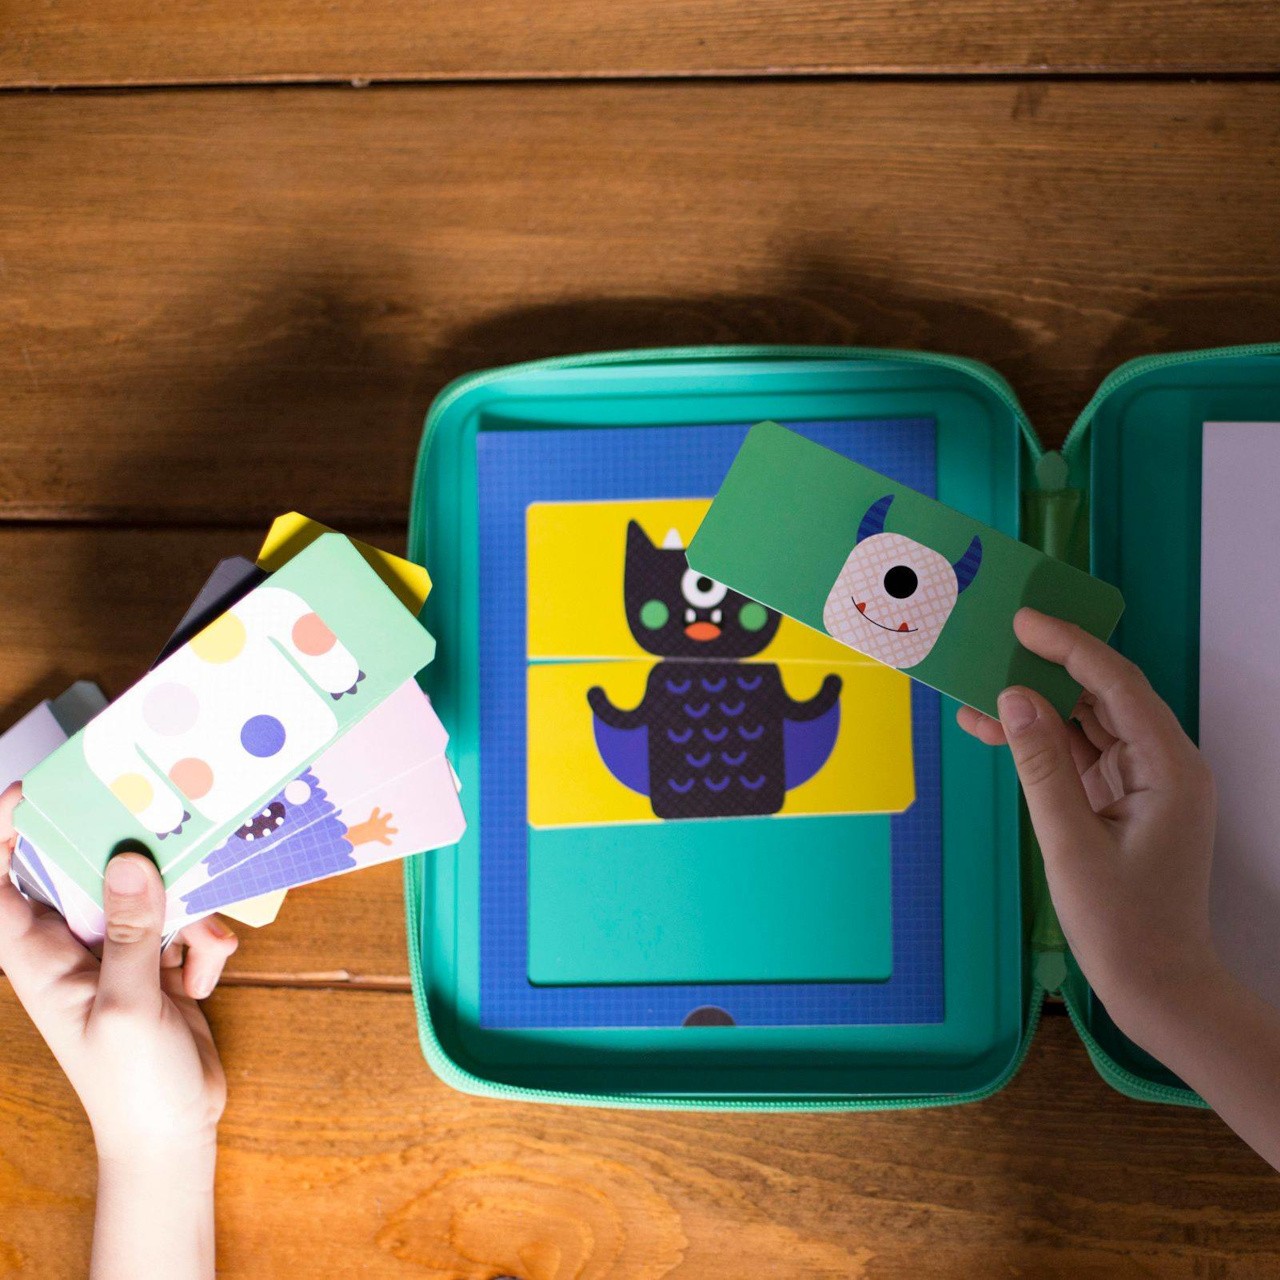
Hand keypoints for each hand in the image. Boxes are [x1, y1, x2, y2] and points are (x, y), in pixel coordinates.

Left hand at [0, 781, 234, 1277]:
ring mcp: (117, 954)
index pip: (5, 883)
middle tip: (171, 835)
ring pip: (150, 896)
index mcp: (39, 958)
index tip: (45, 790)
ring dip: (186, 915)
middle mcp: (74, 947)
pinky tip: (207, 978)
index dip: (11, 833)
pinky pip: (184, 925)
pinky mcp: (158, 963)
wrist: (173, 1135)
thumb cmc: (130, 1084)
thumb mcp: (128, 1005)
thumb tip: (127, 858)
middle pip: (92, 874)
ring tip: (204, 948)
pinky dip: (202, 946)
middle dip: (136, 863)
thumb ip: (128, 931)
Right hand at [957, 608, 1219, 1044]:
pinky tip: (994, 731)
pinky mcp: (1121, 801)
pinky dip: (1039, 744)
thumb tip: (1014, 697)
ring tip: (977, 692)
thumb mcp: (1070, 841)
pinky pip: (1077, 756)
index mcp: (1170, 767)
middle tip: (993, 644)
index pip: (1117, 686)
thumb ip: (1041, 764)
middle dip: (1047, 670)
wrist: (1156, 986)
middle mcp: (1163, 764)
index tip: (1023, 621)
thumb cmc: (1123, 924)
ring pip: (1085, 724)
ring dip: (1035, 709)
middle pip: (1103, 697)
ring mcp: (1143, 783)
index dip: (1069, 647)